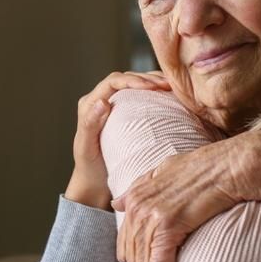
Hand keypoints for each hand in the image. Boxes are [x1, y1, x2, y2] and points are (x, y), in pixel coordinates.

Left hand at [65, 70, 170, 208]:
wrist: (94, 183)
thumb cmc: (89, 168)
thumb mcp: (86, 148)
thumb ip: (89, 124)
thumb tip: (102, 101)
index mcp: (90, 103)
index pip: (113, 81)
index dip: (132, 80)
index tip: (151, 87)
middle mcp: (103, 100)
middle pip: (127, 78)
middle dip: (148, 78)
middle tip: (169, 84)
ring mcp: (117, 106)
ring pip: (137, 85)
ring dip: (155, 82)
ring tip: (174, 87)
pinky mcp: (129, 113)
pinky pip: (144, 97)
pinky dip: (158, 93)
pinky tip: (172, 97)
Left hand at [110, 130, 260, 261]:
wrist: (230, 165)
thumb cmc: (207, 167)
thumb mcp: (166, 170)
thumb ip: (140, 187)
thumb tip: (117, 203)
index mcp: (135, 196)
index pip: (124, 243)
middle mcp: (137, 207)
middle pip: (131, 259)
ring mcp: (150, 216)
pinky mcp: (167, 227)